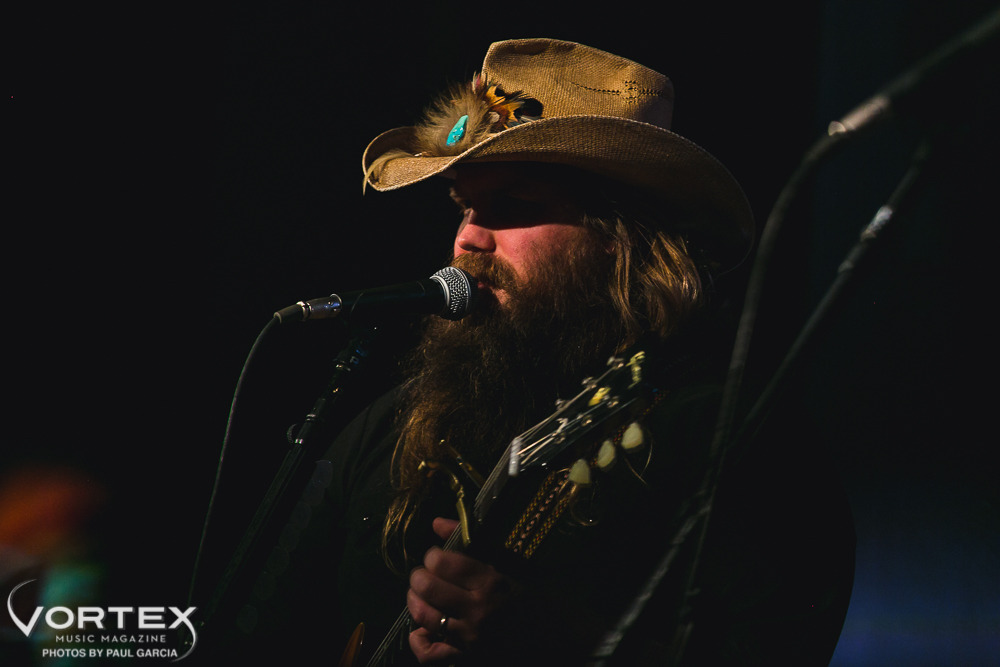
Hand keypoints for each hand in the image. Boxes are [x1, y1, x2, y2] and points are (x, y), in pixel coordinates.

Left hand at [406, 517, 518, 663]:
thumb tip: (436, 522)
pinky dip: (419, 641)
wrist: (552, 638)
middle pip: (428, 587)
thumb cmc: (530, 596)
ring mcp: (470, 636)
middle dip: (419, 577)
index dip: (432, 556)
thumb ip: (471, 539)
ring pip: (424, 616)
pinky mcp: (466, 657)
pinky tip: (421, 630)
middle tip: (423, 575)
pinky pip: (429, 654)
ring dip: (414, 601)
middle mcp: (479, 609)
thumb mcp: (509, 562)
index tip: (436, 557)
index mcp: (491, 580)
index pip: (443, 563)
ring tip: (419, 595)